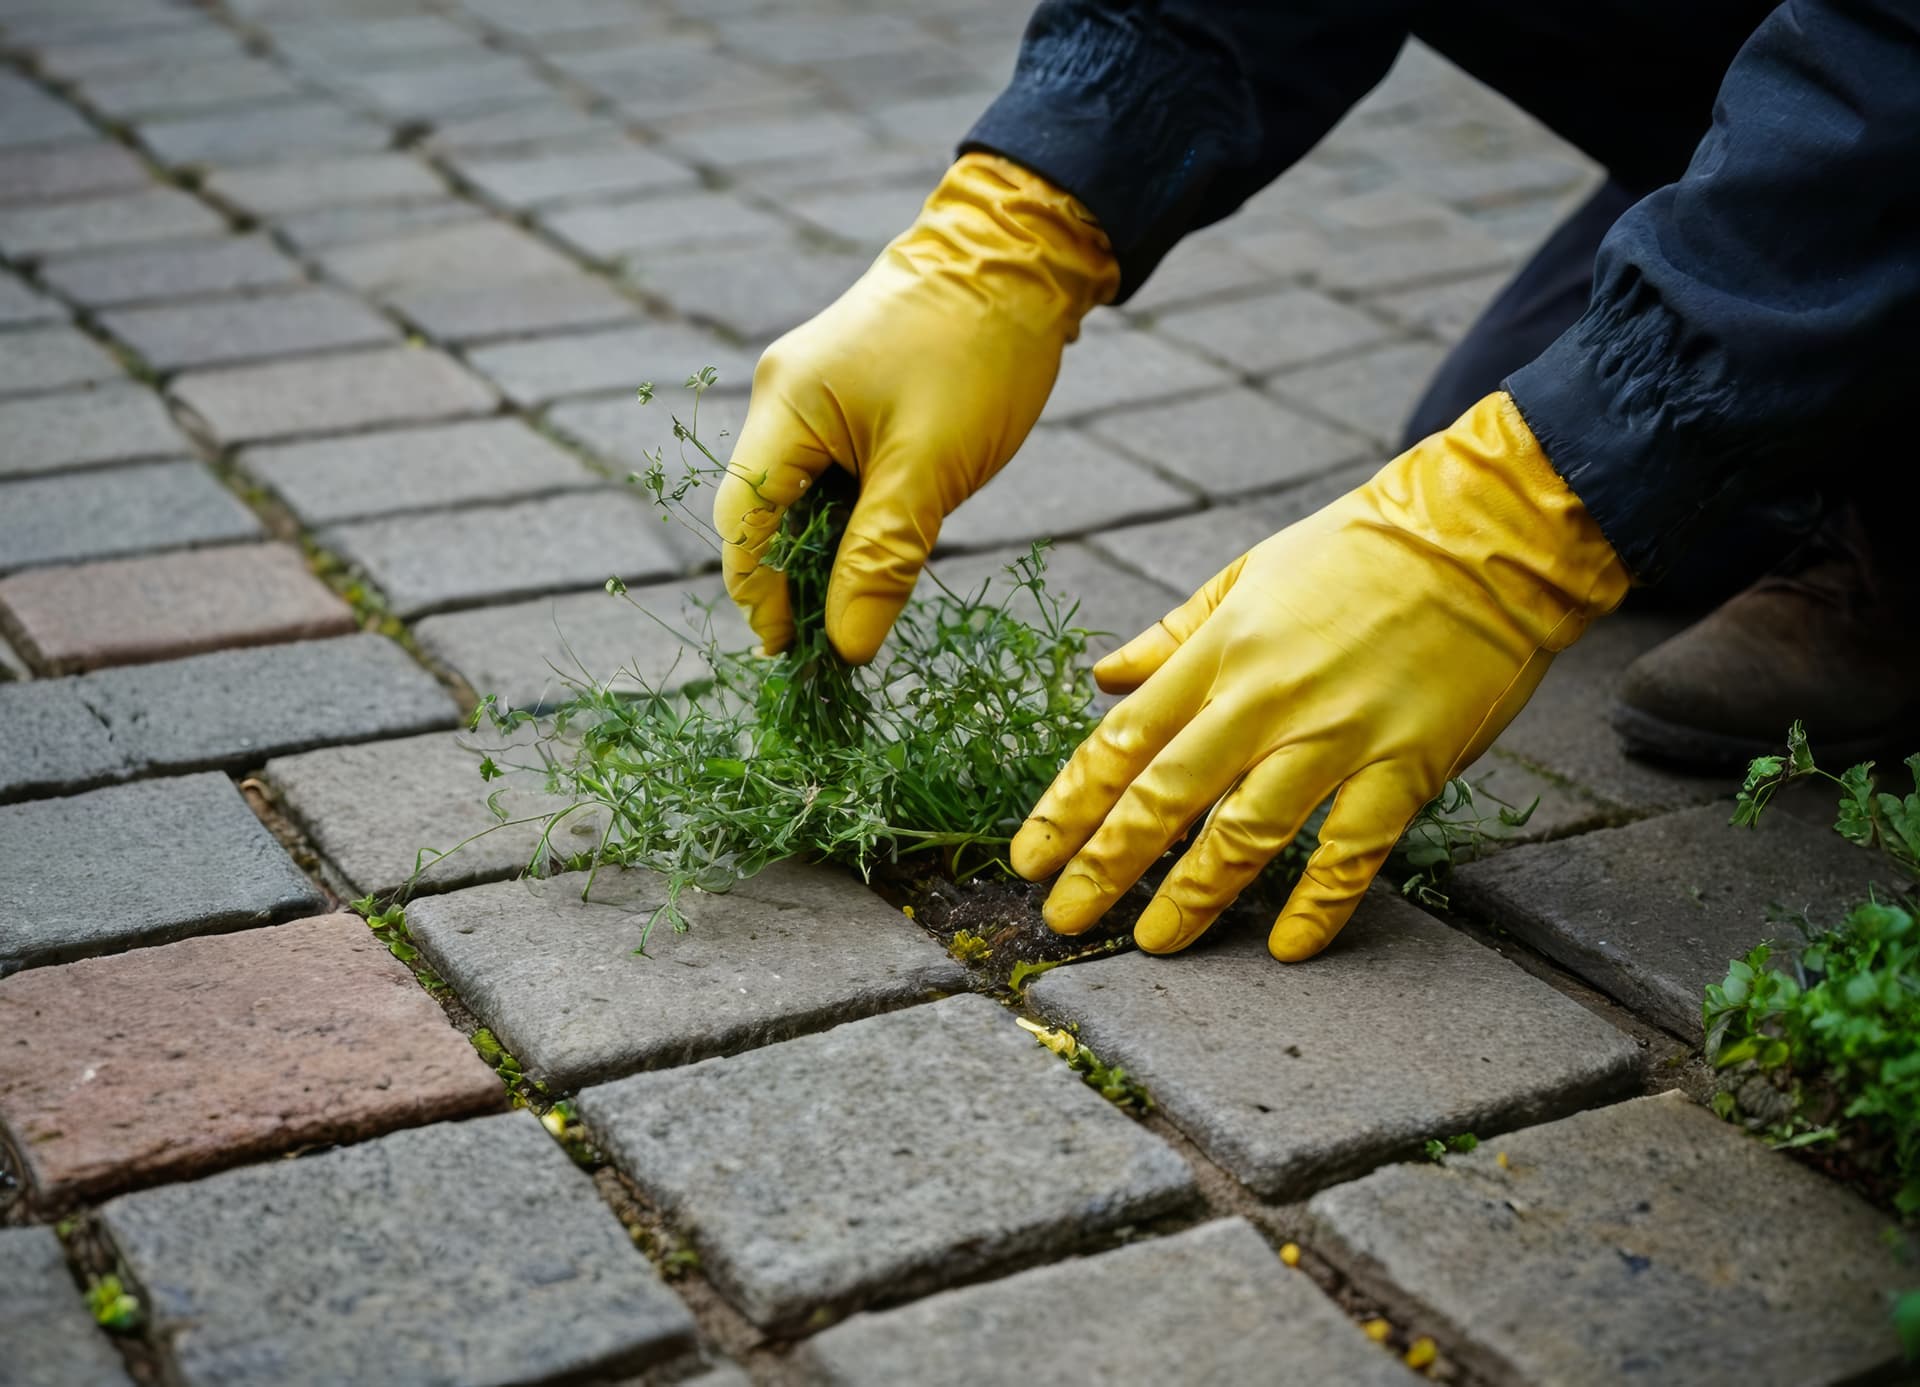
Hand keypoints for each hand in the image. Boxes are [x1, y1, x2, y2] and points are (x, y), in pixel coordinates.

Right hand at [712, 153, 1117, 663]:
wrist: (1022, 254)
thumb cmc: (977, 354)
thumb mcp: (931, 469)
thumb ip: (881, 558)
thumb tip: (844, 648)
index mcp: (784, 407)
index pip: (744, 525)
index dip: (763, 597)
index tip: (799, 656)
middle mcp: (781, 398)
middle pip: (762, 516)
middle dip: (791, 584)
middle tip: (832, 646)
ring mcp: (811, 395)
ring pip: (799, 501)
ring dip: (824, 556)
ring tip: (858, 611)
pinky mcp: (845, 397)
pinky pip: (829, 476)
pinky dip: (847, 522)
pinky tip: (877, 555)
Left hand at [1010, 393, 1631, 960]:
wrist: (1479, 533)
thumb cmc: (1357, 549)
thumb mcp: (1246, 574)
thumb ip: (1172, 635)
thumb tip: (1103, 674)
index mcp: (1219, 652)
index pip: (1122, 741)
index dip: (1069, 806)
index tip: (1029, 857)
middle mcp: (1264, 698)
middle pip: (1165, 795)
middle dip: (1105, 864)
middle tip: (1062, 919)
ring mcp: (1335, 734)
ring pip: (1246, 832)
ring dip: (1192, 895)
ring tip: (1153, 943)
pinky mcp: (1404, 764)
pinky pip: (1352, 849)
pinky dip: (1318, 903)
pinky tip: (1286, 947)